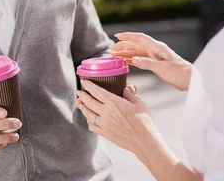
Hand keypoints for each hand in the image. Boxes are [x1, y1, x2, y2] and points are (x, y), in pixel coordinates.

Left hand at [78, 81, 200, 180]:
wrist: (144, 141)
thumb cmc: (143, 122)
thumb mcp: (139, 103)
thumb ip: (130, 94)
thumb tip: (127, 88)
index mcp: (113, 102)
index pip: (96, 91)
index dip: (88, 85)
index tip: (83, 82)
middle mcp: (106, 112)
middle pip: (89, 102)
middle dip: (82, 96)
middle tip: (79, 92)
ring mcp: (104, 124)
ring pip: (88, 114)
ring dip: (83, 108)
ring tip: (80, 103)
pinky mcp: (105, 133)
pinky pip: (92, 126)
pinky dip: (89, 121)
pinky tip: (89, 119)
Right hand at [111, 32, 191, 90]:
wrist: (190, 80)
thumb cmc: (180, 72)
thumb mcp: (163, 68)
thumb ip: (148, 64)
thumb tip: (133, 59)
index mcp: (158, 47)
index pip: (140, 38)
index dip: (128, 36)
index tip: (117, 36)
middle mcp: (155, 50)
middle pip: (136, 45)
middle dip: (123, 46)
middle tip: (112, 49)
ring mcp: (154, 57)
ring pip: (137, 52)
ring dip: (126, 53)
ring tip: (114, 55)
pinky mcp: (155, 64)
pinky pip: (140, 60)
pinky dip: (131, 60)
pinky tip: (124, 62)